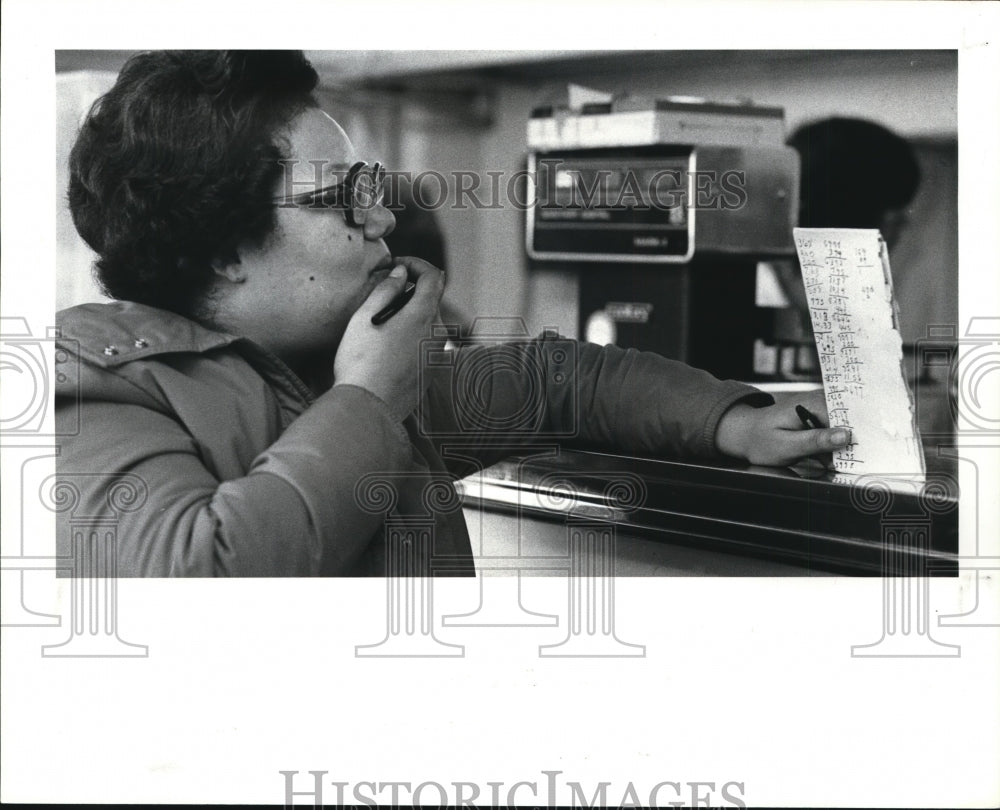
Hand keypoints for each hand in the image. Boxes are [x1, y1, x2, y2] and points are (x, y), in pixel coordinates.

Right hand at [333, 256, 444, 420]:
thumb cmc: (360, 361)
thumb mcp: (364, 317)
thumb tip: (401, 274)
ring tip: (383, 324)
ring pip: (429, 323)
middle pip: (432, 300)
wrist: (368, 407)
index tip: (397, 266)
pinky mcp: (431, 372)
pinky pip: (426, 344)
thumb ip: (385, 290)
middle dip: (412, 290)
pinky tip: (388, 348)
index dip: (417, 264)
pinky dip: (412, 336)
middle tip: (384, 294)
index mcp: (423, 315)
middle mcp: (437, 333)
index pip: (434, 276)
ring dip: (411, 315)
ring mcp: (437, 355)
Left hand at [714, 388, 851, 466]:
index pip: (848, 416)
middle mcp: (820, 401)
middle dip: (854, 444)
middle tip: (852, 464)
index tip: (866, 454)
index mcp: (813, 403)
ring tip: (833, 463)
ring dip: (844, 449)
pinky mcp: (819, 418)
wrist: (747, 434)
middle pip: (850, 422)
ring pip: (845, 430)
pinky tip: (827, 460)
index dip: (859, 435)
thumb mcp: (787, 445)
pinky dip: (834, 448)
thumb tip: (845, 436)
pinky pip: (836, 433)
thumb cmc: (761, 439)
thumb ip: (815, 440)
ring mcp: (820, 409)